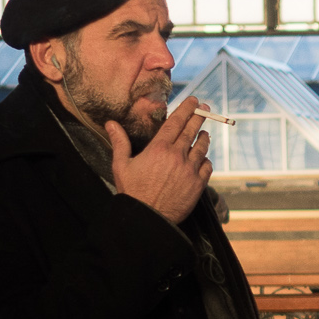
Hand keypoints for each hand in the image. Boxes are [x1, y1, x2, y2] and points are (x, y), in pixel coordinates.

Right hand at [106, 95, 210, 224]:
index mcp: (159, 148)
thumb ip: (119, 142)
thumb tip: (111, 123)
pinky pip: (207, 167)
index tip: (194, 100)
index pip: (176, 122)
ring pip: (202, 147)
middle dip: (200, 117)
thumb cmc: (133, 192)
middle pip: (192, 130)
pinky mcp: (198, 184)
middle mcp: (177, 155)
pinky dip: (206, 160)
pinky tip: (204, 159)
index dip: (187, 109)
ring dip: (204, 138)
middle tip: (206, 109)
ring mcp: (190, 170)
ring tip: (204, 133)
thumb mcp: (121, 165)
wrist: (148, 218)